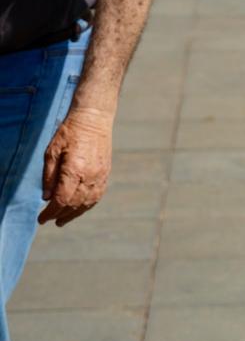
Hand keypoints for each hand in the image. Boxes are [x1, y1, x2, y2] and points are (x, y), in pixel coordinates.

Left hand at [39, 103, 114, 226]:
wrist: (94, 119)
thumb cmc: (69, 133)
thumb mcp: (51, 152)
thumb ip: (48, 176)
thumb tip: (46, 197)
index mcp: (74, 170)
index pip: (61, 200)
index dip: (50, 212)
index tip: (42, 218)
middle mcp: (90, 176)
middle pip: (74, 204)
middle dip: (60, 215)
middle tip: (49, 220)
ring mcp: (100, 175)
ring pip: (88, 203)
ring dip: (75, 214)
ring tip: (63, 220)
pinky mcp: (106, 173)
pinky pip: (98, 195)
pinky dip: (88, 205)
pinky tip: (79, 208)